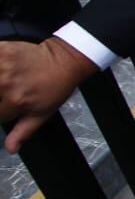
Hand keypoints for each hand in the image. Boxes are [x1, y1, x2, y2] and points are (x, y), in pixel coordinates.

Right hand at [0, 37, 96, 152]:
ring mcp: (2, 65)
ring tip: (4, 83)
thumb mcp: (41, 114)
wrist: (64, 62)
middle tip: (4, 95)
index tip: (3, 110)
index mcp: (13, 102)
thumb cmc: (54, 88)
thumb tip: (10, 149)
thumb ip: (22, 132)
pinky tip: (1, 71)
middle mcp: (5, 84)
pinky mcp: (1, 50)